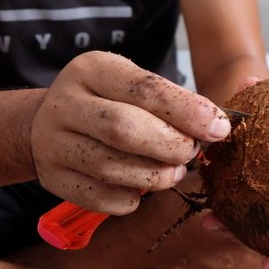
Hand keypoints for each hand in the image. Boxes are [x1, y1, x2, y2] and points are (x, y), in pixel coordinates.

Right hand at [30, 51, 230, 214]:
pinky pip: (100, 198)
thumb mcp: (134, 86)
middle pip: (124, 128)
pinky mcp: (52, 178)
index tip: (218, 128)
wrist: (49, 123)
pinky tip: (142, 188)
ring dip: (156, 176)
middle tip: (190, 153)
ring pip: (111, 167)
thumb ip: (174, 102)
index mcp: (92, 69)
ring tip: (173, 172)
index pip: (145, 90)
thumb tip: (219, 126)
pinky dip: (131, 199)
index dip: (188, 112)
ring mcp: (51, 142)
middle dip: (170, 145)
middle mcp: (64, 103)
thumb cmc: (110, 103)